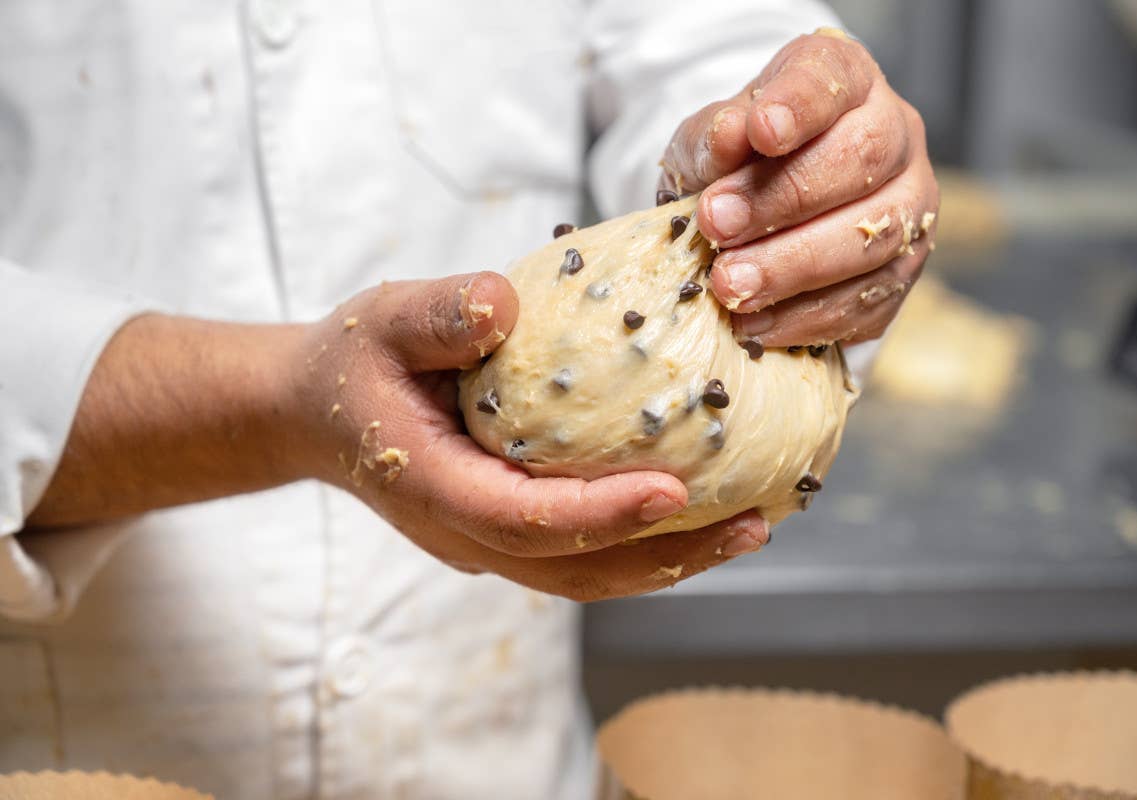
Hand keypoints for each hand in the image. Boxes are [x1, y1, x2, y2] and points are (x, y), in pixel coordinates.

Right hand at [291, 273, 768, 600]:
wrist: (315, 412)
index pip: (523, 519)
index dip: (600, 514)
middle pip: (573, 570)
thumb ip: (435, 315)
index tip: (675, 492)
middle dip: (666, 557)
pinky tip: (701, 511)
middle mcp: (464, 532)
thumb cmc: (351, 364)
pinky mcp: (508, 530)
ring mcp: (486, 541)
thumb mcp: (380, 322)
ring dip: (669, 561)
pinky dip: (645, 544)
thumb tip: (504, 302)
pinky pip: (583, 552)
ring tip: (749, 526)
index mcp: (433, 487)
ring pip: (586, 575)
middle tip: (752, 524)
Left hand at [661, 28, 938, 344]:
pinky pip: (867, 301)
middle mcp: (895, 134)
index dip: (799, 105)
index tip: (760, 130)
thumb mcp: (706, 143)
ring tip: (728, 285)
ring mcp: (911, 206)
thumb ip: (712, 139)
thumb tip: (728, 136)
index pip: (833, 79)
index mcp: (847, 81)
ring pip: (873, 237)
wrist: (753, 220)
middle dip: (783, 200)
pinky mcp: (902, 273)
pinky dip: (804, 317)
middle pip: (862, 159)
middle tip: (716, 226)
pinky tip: (753, 321)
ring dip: (792, 268)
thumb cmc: (733, 166)